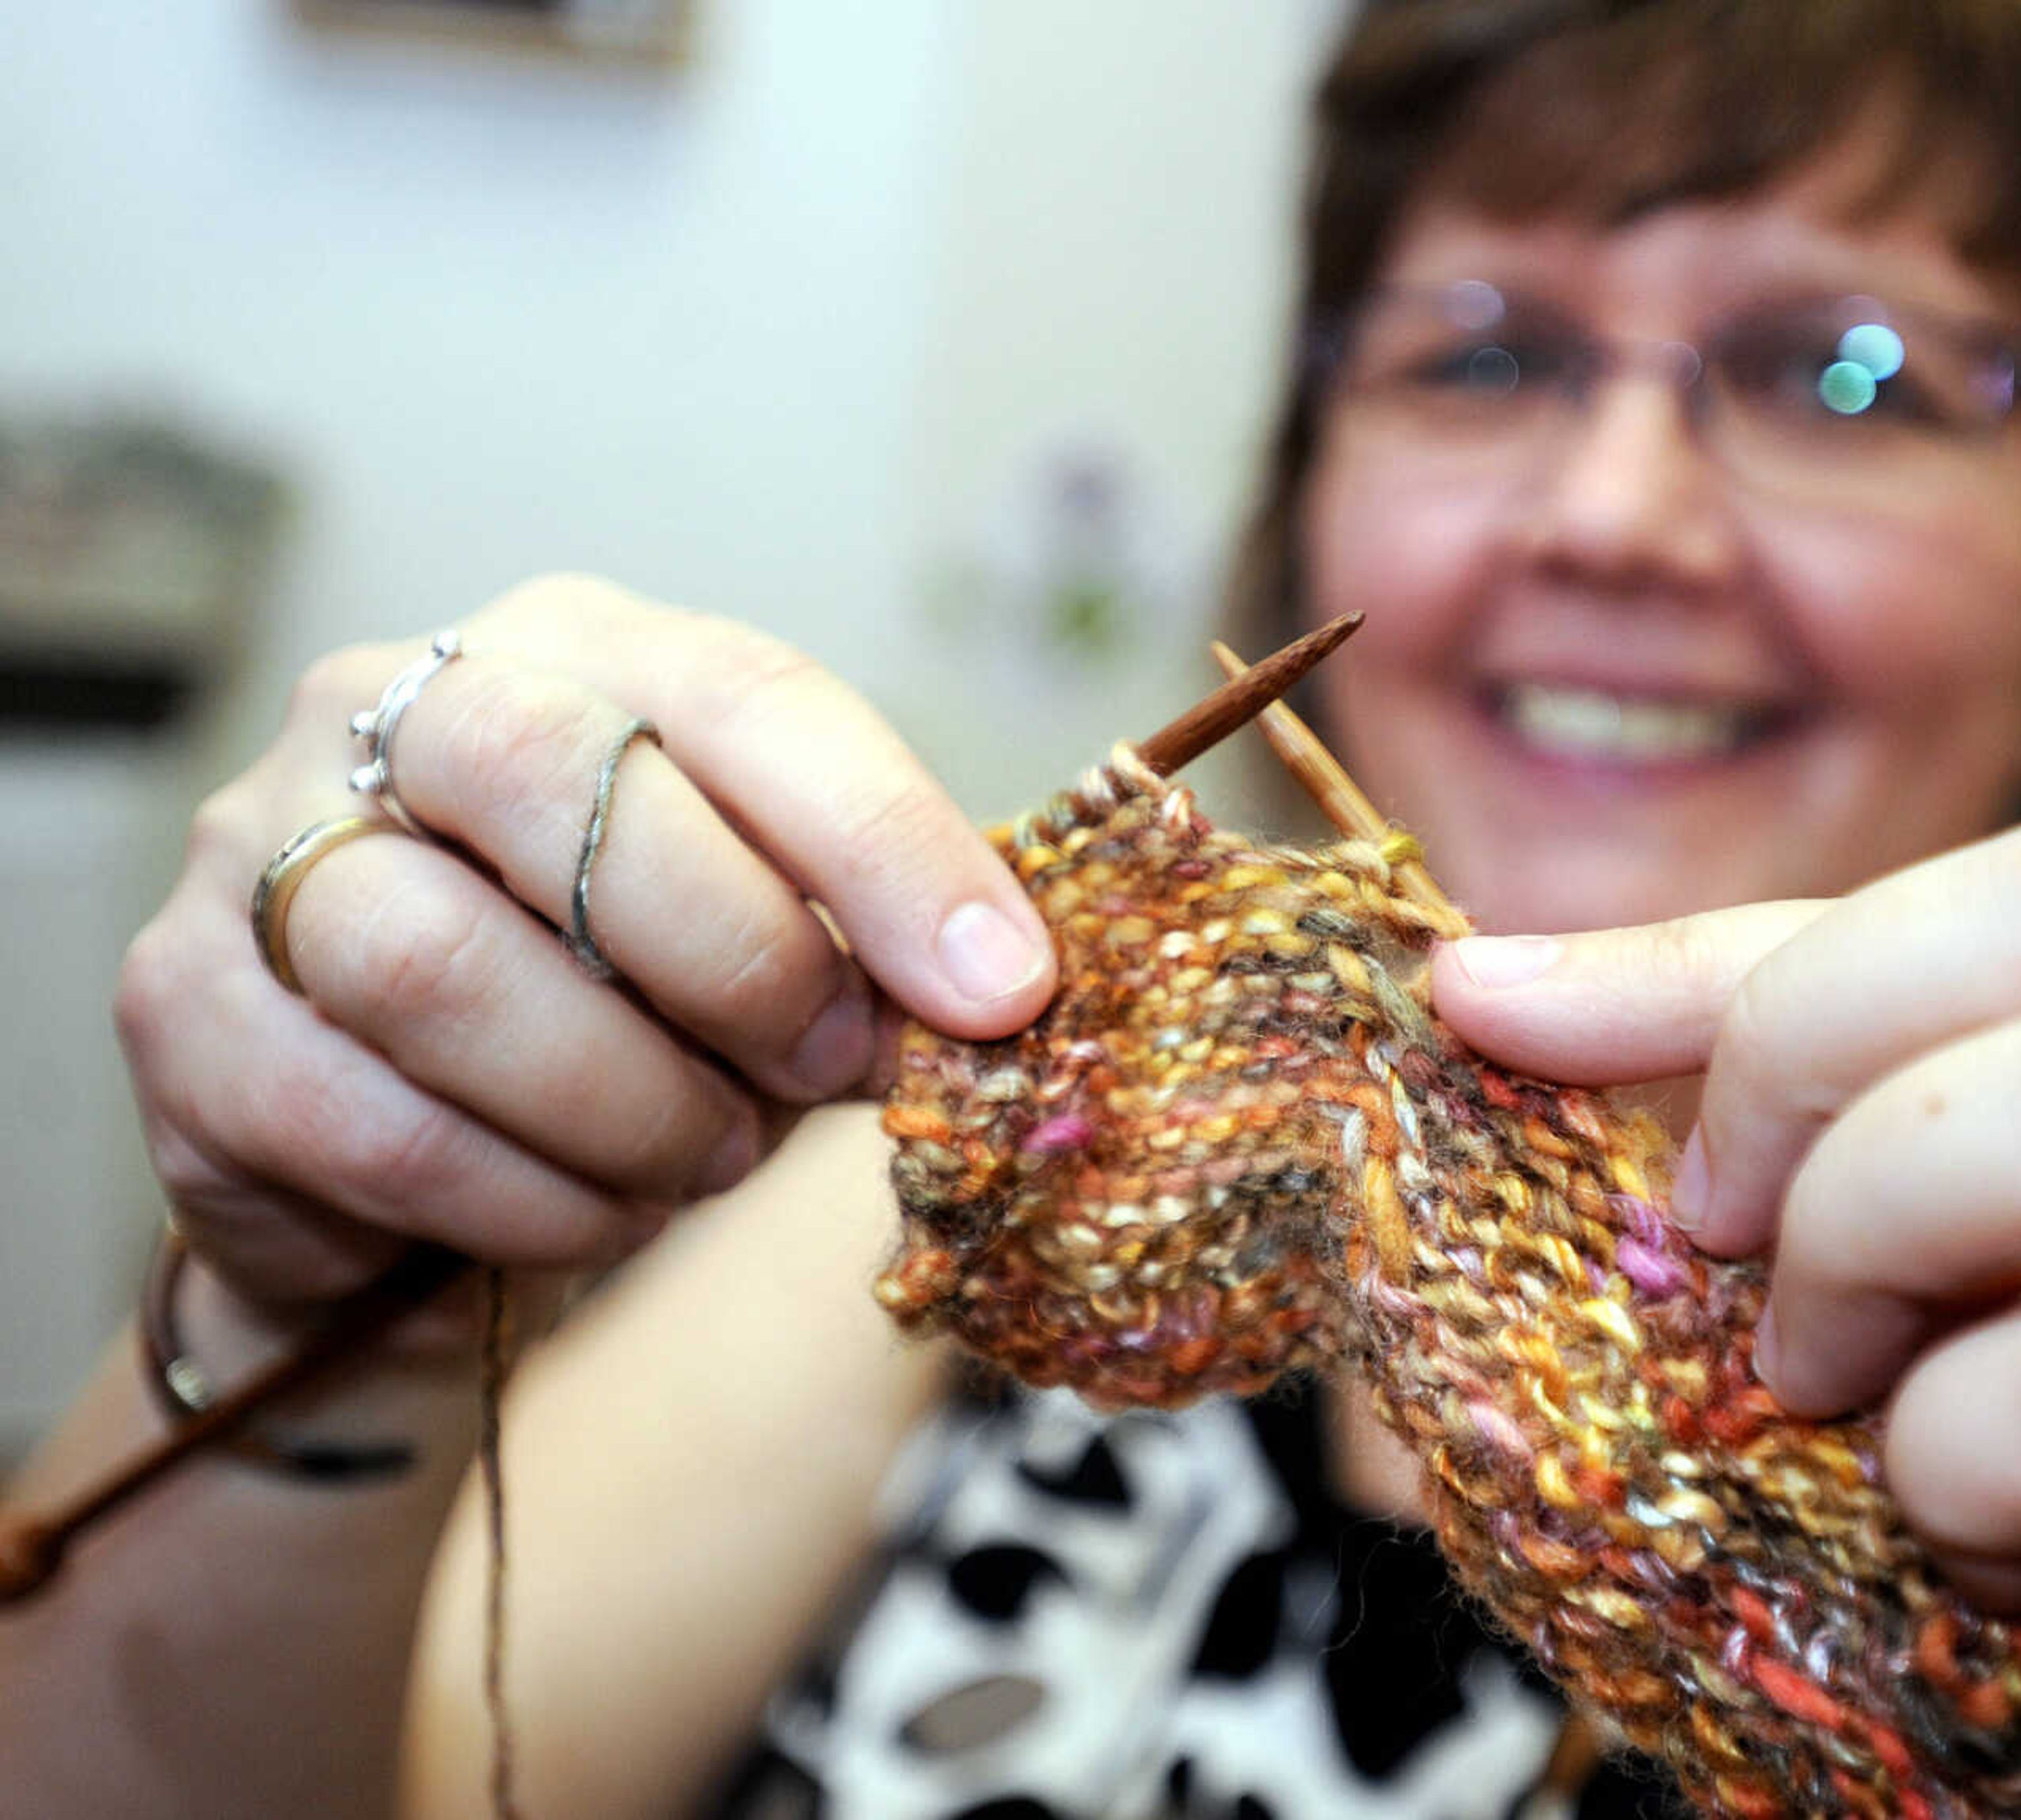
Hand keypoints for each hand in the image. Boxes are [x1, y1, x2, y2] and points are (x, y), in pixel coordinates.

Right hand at [115, 576, 1055, 1324]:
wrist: (411, 1165)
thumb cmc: (622, 1014)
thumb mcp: (756, 947)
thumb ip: (855, 940)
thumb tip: (993, 989)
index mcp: (576, 652)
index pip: (743, 695)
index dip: (887, 841)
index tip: (1003, 984)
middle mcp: (393, 708)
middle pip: (558, 780)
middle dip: (738, 956)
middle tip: (830, 1072)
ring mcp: (262, 849)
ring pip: (448, 969)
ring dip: (632, 1104)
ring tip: (711, 1158)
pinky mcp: (184, 1013)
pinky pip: (376, 1128)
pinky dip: (531, 1201)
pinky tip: (595, 1213)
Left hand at [1432, 802, 2020, 1819]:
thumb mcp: (1978, 1279)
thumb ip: (1807, 1107)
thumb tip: (1506, 979)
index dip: (1752, 947)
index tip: (1522, 1021)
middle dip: (1810, 1058)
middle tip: (1738, 1253)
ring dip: (1888, 1236)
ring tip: (1857, 1401)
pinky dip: (1973, 1457)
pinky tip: (1991, 1556)